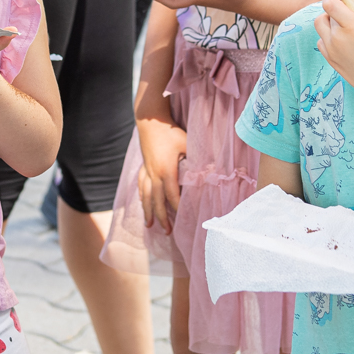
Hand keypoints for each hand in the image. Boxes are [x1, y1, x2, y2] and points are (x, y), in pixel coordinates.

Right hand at [136, 117, 186, 232]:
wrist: (150, 120)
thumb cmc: (171, 132)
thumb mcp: (187, 144)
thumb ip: (197, 159)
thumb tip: (212, 171)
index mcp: (166, 172)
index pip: (173, 196)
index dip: (178, 209)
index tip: (185, 220)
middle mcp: (154, 174)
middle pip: (157, 201)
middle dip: (162, 217)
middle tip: (167, 232)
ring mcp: (147, 171)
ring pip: (146, 196)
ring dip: (148, 211)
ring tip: (149, 225)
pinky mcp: (144, 166)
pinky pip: (141, 185)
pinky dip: (142, 196)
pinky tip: (142, 203)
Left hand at [314, 0, 353, 96]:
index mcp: (351, 26)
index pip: (329, 3)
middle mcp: (337, 37)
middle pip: (324, 14)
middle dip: (333, 8)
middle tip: (345, 8)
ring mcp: (331, 50)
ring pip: (320, 27)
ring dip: (328, 21)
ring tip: (342, 23)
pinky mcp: (330, 60)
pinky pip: (322, 42)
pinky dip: (328, 36)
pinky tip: (341, 38)